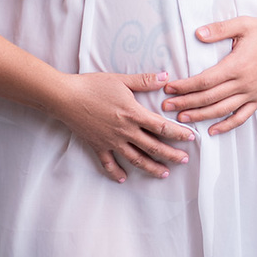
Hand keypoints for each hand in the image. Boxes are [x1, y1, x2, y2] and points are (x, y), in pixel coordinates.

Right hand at [50, 70, 195, 182]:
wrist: (65, 97)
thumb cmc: (92, 85)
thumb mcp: (121, 80)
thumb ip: (144, 81)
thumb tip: (166, 77)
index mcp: (133, 114)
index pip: (161, 127)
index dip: (178, 133)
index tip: (190, 138)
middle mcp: (125, 131)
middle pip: (153, 147)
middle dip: (170, 155)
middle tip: (184, 161)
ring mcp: (111, 141)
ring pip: (135, 159)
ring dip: (151, 168)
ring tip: (164, 174)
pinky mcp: (98, 146)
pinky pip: (108, 163)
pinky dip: (116, 172)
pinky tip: (123, 179)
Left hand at [162, 16, 256, 133]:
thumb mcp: (244, 24)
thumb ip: (219, 29)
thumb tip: (197, 34)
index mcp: (236, 66)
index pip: (204, 81)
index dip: (184, 86)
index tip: (169, 88)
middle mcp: (243, 83)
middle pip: (208, 98)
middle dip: (185, 103)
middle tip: (166, 107)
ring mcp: (252, 94)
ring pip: (221, 110)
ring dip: (200, 116)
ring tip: (182, 119)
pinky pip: (241, 117)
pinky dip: (226, 125)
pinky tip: (213, 130)